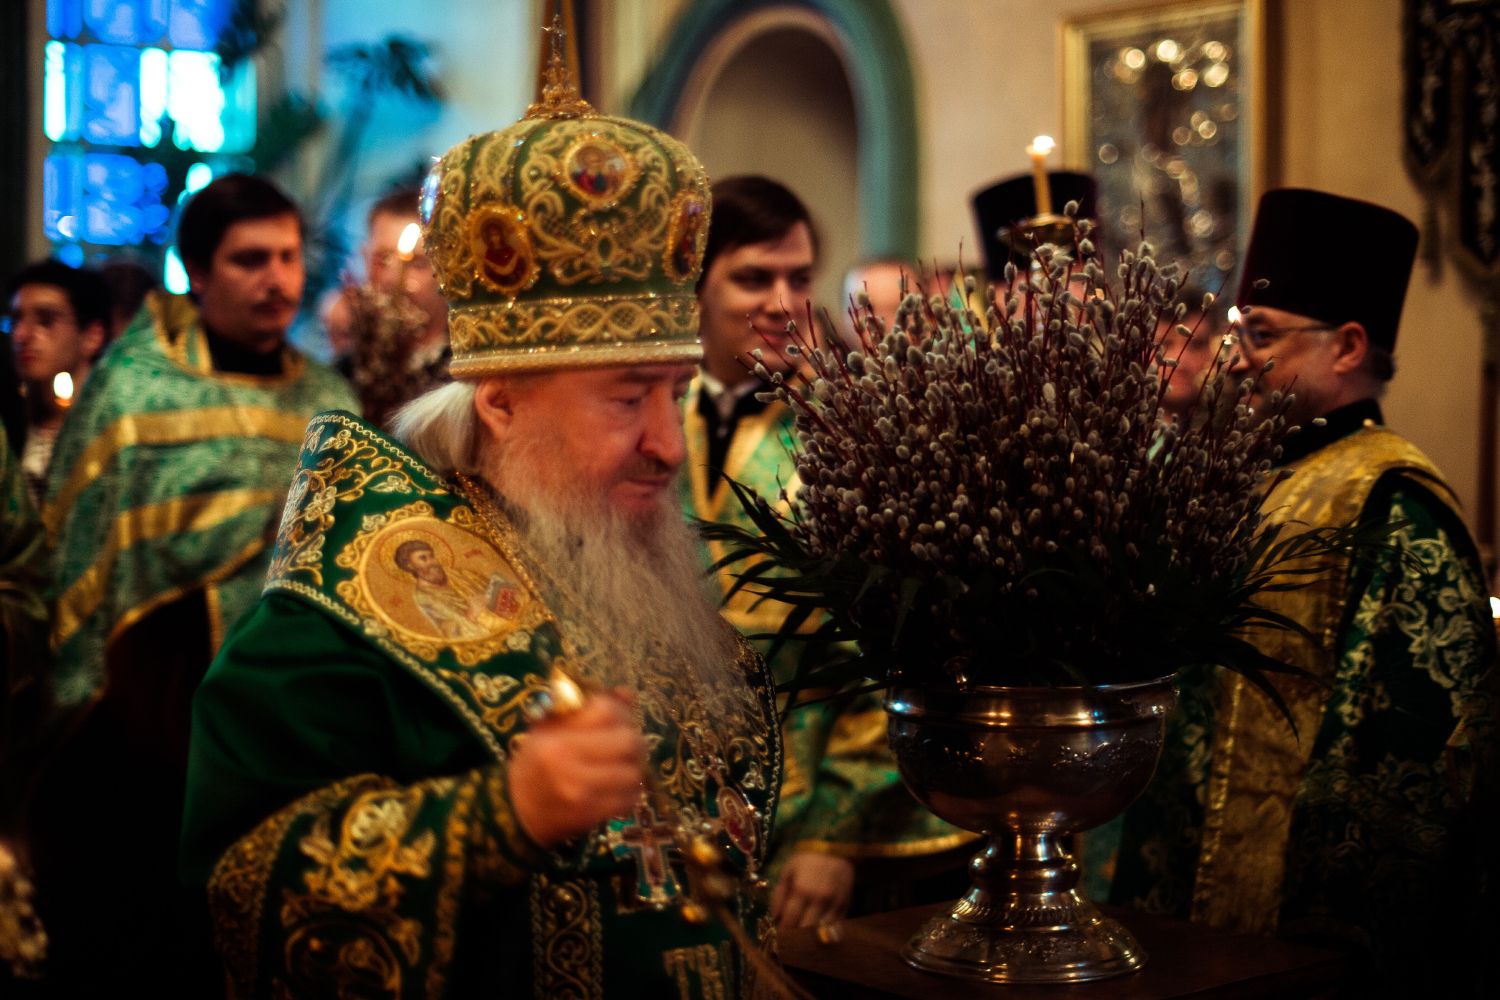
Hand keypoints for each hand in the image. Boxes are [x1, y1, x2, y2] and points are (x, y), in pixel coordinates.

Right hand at [507, 693, 646, 845]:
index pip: (608, 712)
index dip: (620, 712)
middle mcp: (569, 766)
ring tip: (623, 766)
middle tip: (627, 744)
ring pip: (633, 773)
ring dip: (634, 767)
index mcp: (557, 739)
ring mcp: (581, 794)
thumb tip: (626, 693)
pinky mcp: (591, 815)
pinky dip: (630, 792)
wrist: (515, 807)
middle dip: (634, 740)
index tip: (616, 720)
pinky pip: (629, 800)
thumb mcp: (550, 726)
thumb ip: (589, 708)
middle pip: (629, 743)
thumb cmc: (535, 760)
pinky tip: (618, 787)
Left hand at [771, 851, 854, 930]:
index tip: (779, 936)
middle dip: (796, 936)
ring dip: (812, 936)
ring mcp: (834, 904)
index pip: (790, 921)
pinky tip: (819, 931)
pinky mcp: (846, 904)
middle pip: (805, 929)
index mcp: (802, 891)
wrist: (837, 846)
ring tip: (804, 937)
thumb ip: (779, 895)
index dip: (783, 931)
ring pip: (821, 931)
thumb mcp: (788, 870)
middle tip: (791, 938)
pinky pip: (836, 925)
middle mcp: (819, 900)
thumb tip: (775, 917)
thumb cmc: (808, 858)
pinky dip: (826, 931)